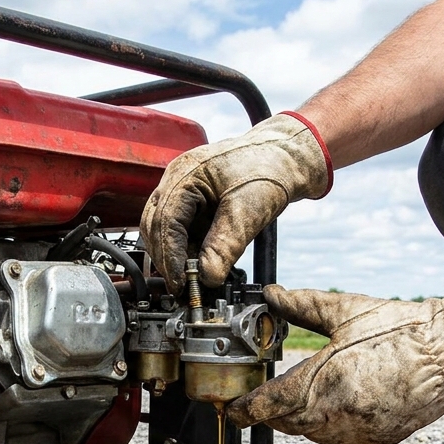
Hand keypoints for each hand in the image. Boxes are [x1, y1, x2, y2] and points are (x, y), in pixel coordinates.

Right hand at [141, 113, 331, 293]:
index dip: (170, 256)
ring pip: (164, 228)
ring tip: (193, 277)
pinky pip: (181, 227)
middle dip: (167, 258)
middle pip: (156, 226)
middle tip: (183, 286)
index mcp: (186, 173)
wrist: (287, 156)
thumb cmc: (270, 168)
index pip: (164, 221)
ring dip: (176, 254)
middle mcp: (177, 178)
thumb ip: (226, 244)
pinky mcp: (193, 199)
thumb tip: (207, 276)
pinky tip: (201, 262)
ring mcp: (183, 188)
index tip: (180, 283)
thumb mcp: (249, 210)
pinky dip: (187, 247)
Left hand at [227, 285, 443, 443]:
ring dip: (302, 418)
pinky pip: (338, 440)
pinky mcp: (376, 442)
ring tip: (307, 393)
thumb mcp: (346, 311)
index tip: (230, 408)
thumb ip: (302, 305)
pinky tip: (337, 404)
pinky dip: (330, 425)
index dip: (244, 409)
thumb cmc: (403, 330)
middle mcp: (337, 413)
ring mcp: (358, 432)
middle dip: (273, 410)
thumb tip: (272, 294)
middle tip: (265, 396)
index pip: (269, 405)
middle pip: (287, 422)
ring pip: (312, 433)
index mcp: (324, 380)